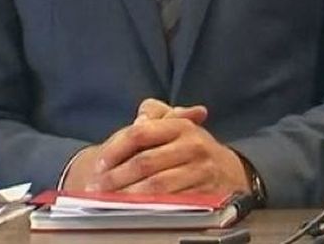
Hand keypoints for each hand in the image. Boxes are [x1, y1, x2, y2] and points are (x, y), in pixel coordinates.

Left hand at [61, 99, 244, 193]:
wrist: (227, 170)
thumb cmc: (191, 147)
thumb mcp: (177, 124)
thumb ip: (155, 114)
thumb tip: (139, 119)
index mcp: (181, 126)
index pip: (140, 133)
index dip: (116, 149)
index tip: (99, 164)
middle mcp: (193, 146)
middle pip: (145, 162)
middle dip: (116, 177)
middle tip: (96, 187)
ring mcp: (200, 170)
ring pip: (156, 185)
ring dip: (128, 195)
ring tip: (109, 200)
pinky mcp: (205, 192)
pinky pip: (172, 202)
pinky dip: (150, 207)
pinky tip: (134, 208)